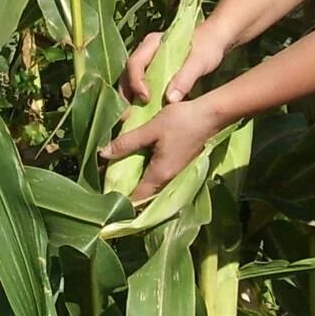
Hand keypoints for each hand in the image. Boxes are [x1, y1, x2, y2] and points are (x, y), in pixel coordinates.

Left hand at [98, 97, 223, 202]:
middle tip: (108, 184)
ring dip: (138, 185)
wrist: (211, 115)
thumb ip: (126, 143)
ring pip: (153, 188)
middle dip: (127, 193)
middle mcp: (169, 180)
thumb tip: (103, 154)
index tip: (105, 196)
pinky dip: (148, 177)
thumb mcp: (150, 129)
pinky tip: (139, 166)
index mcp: (160, 174)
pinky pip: (160, 179)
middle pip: (145, 196)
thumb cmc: (181, 121)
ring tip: (119, 175)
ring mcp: (177, 174)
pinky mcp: (181, 167)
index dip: (121, 200)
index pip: (137, 198)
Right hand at [120, 22, 227, 106]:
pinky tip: (142, 112)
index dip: (136, 82)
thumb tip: (169, 100)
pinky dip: (138, 98)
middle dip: (127, 94)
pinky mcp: (152, 71)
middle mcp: (146, 51)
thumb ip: (185, 79)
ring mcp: (147, 61)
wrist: (215, 41)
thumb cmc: (207, 47)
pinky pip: (139, 84)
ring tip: (133, 117)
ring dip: (130, 97)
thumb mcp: (199, 62)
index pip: (135, 63)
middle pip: (127, 73)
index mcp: (153, 43)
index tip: (146, 99)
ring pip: (130, 80)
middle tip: (131, 114)